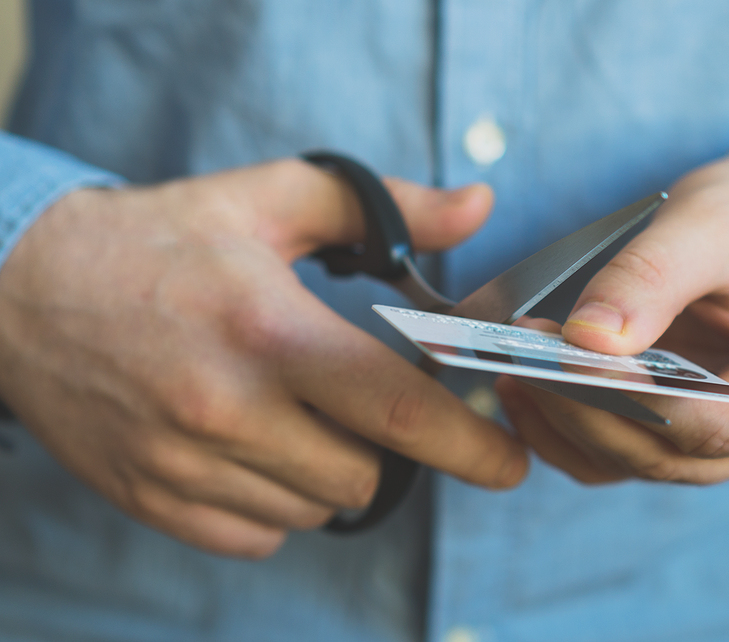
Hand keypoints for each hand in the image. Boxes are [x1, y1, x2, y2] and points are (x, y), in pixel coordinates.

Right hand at [0, 159, 527, 556]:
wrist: (24, 290)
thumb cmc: (158, 242)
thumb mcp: (267, 199)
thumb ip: (382, 207)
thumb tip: (477, 205)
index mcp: (268, 329)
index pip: (396, 409)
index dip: (468, 444)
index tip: (509, 462)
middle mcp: (226, 409)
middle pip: (363, 475)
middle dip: (384, 449)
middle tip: (359, 402)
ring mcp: (184, 465)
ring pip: (313, 510)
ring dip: (328, 472)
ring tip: (294, 414)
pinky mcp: (153, 499)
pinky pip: (257, 535)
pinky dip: (276, 502)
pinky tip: (253, 446)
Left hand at [497, 130, 728, 484]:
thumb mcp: (712, 225)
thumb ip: (652, 280)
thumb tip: (587, 340)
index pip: (714, 424)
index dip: (632, 397)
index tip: (563, 355)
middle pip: (663, 453)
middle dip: (583, 407)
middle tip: (519, 354)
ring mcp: (723, 447)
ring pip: (626, 461)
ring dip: (562, 420)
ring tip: (510, 363)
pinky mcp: (675, 437)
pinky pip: (607, 455)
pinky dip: (561, 427)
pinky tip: (522, 383)